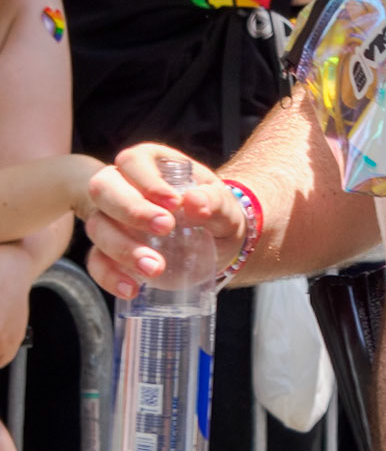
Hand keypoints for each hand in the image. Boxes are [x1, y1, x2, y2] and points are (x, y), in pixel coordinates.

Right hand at [84, 146, 243, 299]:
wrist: (215, 242)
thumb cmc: (214, 212)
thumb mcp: (224, 205)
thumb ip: (214, 200)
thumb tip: (194, 202)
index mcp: (149, 163)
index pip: (134, 162)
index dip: (149, 181)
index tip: (174, 203)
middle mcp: (122, 185)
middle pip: (103, 188)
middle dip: (130, 210)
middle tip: (164, 228)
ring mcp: (110, 218)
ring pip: (97, 226)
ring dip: (123, 248)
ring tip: (155, 267)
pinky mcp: (107, 250)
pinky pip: (96, 261)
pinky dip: (109, 275)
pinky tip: (132, 288)